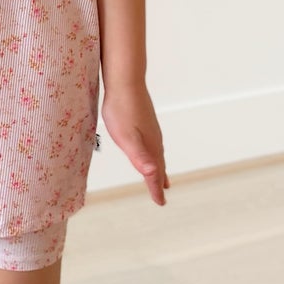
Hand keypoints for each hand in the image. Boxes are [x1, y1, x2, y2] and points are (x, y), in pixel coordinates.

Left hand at [99, 77, 169, 203]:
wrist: (125, 81)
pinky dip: (154, 154)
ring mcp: (151, 129)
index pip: (154, 173)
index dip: (155, 189)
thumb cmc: (122, 109)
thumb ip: (139, 156)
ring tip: (159, 176)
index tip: (160, 203)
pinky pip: (152, 143)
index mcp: (150, 146)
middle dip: (158, 180)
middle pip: (158, 165)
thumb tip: (152, 174)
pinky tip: (149, 149)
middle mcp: (154, 139)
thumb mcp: (126, 137)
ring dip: (158, 167)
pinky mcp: (145, 121)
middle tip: (162, 194)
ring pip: (157, 154)